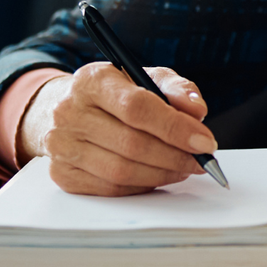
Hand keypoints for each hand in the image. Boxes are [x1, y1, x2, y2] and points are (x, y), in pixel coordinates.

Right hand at [22, 62, 216, 195]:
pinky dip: (142, 186)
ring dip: (162, 174)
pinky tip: (158, 175)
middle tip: (201, 160)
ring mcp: (61, 146)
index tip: (205, 141)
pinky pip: (111, 188)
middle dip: (176, 156)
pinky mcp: (62, 173)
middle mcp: (69, 112)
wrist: (64, 109)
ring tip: (184, 167)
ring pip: (122, 171)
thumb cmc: (115, 93)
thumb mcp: (146, 77)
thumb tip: (197, 111)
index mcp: (92, 80)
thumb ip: (176, 89)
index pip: (137, 108)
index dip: (176, 128)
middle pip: (132, 144)